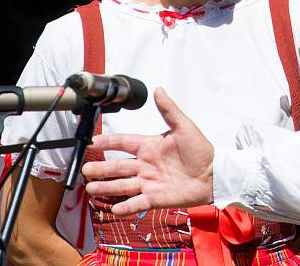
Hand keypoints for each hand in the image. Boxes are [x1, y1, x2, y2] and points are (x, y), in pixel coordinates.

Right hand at [81, 87, 214, 215]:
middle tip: (85, 169)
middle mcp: (146, 165)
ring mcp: (149, 182)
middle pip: (118, 166)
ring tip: (90, 188)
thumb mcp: (184, 127)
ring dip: (107, 187)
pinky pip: (137, 203)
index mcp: (151, 146)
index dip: (108, 142)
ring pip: (122, 185)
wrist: (214, 174)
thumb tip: (159, 90)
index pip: (124, 142)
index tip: (93, 141)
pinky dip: (125, 207)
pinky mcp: (155, 198)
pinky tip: (114, 209)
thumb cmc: (201, 150)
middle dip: (101, 168)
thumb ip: (169, 110)